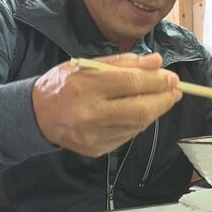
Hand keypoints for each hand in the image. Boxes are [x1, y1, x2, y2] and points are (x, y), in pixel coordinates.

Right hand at [32, 53, 181, 156]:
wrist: (36, 114)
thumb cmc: (63, 84)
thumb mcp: (87, 64)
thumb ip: (123, 62)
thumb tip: (156, 61)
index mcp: (85, 86)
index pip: (130, 83)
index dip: (156, 81)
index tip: (172, 77)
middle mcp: (88, 113)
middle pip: (139, 109)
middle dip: (163, 99)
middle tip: (175, 91)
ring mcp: (92, 135)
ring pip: (136, 125)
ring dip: (155, 111)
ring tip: (162, 99)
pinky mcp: (95, 149)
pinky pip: (127, 136)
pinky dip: (139, 123)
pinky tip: (141, 112)